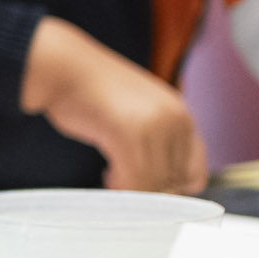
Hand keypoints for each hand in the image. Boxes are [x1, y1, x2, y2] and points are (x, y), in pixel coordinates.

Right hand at [19, 17, 207, 191]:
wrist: (63, 67)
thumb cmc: (94, 93)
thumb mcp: (140, 113)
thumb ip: (158, 142)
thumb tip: (163, 187)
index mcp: (182, 116)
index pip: (195, 173)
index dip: (170, 187)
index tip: (147, 186)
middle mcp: (175, 120)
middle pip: (174, 183)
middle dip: (148, 191)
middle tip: (123, 181)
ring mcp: (154, 126)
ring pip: (154, 185)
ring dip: (132, 190)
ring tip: (112, 177)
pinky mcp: (129, 133)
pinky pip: (134, 181)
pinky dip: (120, 187)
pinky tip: (106, 173)